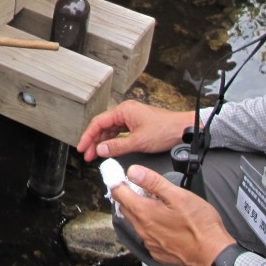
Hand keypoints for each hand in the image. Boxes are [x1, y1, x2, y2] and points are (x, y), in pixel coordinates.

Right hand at [77, 99, 193, 161]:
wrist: (183, 129)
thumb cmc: (165, 131)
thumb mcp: (139, 141)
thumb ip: (117, 146)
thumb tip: (100, 150)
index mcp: (124, 111)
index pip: (99, 122)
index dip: (88, 136)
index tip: (82, 148)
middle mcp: (126, 112)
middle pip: (103, 126)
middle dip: (94, 141)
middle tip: (87, 155)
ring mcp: (132, 118)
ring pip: (111, 130)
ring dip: (103, 142)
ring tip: (95, 155)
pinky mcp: (137, 125)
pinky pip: (119, 132)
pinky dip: (113, 141)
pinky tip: (109, 149)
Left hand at [113, 164, 236, 265]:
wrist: (214, 254)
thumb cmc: (200, 224)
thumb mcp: (177, 195)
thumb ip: (152, 182)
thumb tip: (132, 172)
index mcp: (144, 213)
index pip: (118, 193)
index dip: (117, 181)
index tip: (119, 174)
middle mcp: (142, 229)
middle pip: (125, 207)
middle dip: (128, 194)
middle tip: (140, 186)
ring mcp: (149, 243)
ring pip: (136, 221)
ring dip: (140, 210)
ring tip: (156, 203)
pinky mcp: (158, 252)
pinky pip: (147, 235)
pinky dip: (150, 225)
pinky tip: (164, 221)